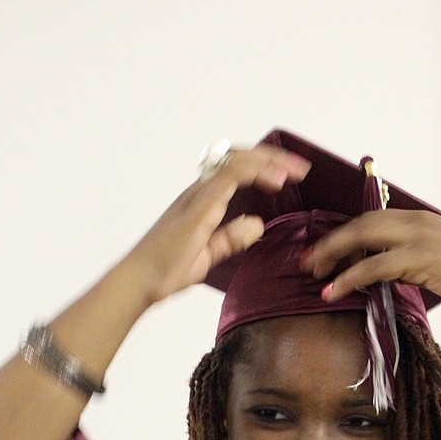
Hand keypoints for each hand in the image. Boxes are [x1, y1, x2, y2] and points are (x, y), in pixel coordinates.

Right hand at [124, 144, 309, 305]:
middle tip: (300, 167)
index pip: (236, 169)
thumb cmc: (165, 270)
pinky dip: (256, 173)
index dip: (264, 165)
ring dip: (270, 162)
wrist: (139, 282)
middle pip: (238, 158)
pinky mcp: (198, 207)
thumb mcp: (210, 253)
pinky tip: (276, 181)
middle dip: (272, 158)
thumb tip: (258, 223)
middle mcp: (199, 191)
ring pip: (236, 161)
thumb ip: (231, 238)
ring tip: (295, 170)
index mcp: (202, 200)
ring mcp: (198, 196)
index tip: (290, 174)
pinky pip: (229, 176)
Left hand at [302, 209, 440, 323]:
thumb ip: (414, 260)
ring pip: (361, 240)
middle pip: (360, 223)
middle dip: (330, 241)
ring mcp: (418, 238)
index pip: (372, 218)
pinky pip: (373, 266)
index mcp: (421, 218)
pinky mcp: (419, 260)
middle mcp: (417, 222)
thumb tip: (389, 273)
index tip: (325, 249)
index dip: (344, 233)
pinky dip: (349, 278)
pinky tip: (334, 291)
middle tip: (309, 260)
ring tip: (315, 276)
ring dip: (333, 257)